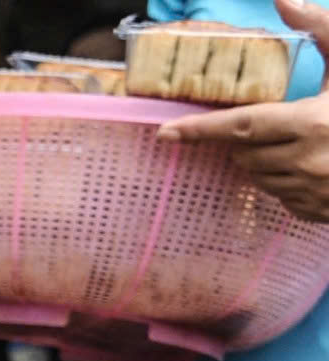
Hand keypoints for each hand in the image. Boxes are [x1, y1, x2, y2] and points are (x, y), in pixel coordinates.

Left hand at [156, 1, 328, 221]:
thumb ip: (320, 30)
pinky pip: (279, 197)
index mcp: (311, 124)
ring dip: (262, 160)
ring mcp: (309, 192)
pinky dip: (283, 179)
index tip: (166, 132)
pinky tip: (309, 163)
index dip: (199, 130)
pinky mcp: (313, 211)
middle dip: (245, 140)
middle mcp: (304, 163)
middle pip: (243, 154)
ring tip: (295, 141)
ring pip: (257, 178)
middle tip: (269, 122)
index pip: (240, 127)